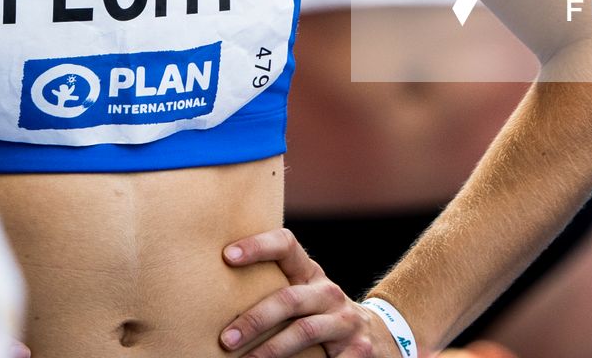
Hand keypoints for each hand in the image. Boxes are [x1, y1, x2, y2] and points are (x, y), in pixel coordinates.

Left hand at [219, 227, 401, 356]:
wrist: (378, 337)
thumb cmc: (319, 316)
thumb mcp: (303, 295)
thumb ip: (274, 290)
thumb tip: (212, 294)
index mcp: (310, 273)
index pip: (286, 245)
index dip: (259, 246)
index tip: (227, 255)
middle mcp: (328, 292)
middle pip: (289, 298)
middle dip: (255, 318)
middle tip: (226, 338)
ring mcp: (344, 321)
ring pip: (304, 331)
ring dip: (271, 350)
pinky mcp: (358, 349)